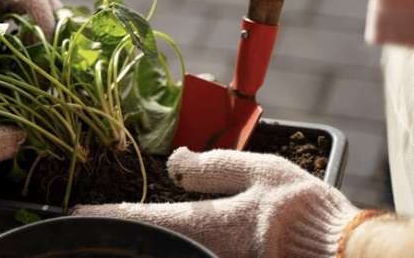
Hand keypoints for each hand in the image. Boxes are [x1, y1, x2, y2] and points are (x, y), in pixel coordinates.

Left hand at [74, 147, 364, 257]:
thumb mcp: (260, 172)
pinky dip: (171, 240)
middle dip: (118, 231)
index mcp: (205, 223)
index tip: (72, 212)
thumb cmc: (302, 211)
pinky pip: (189, 249)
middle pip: (149, 240)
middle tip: (87, 220)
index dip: (104, 214)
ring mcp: (214, 257)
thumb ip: (214, 167)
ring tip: (119, 225)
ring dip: (144, 235)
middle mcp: (201, 247)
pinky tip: (163, 233)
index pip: (140, 219)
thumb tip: (174, 164)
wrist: (341, 254)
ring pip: (168, 245)